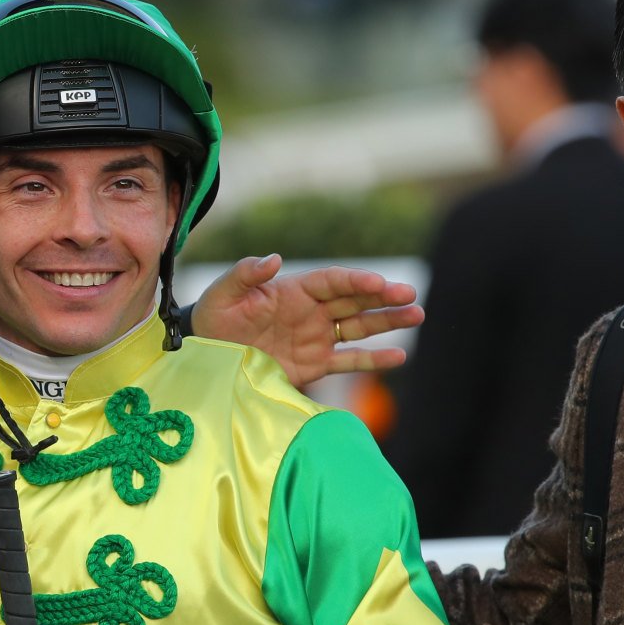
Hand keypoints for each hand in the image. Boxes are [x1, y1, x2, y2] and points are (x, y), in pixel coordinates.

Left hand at [188, 254, 423, 387]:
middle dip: (383, 297)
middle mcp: (312, 312)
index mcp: (294, 290)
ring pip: (360, 327)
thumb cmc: (214, 317)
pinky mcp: (314, 365)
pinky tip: (399, 356)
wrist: (205, 355)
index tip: (377, 283)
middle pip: (355, 301)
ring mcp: (316, 338)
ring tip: (417, 315)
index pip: (332, 281)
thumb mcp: (224, 293)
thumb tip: (275, 259)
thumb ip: (246, 274)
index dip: (355, 281)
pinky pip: (349, 361)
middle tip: (410, 294)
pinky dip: (373, 360)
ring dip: (388, 321)